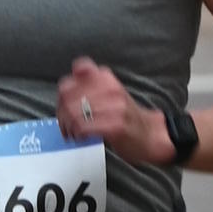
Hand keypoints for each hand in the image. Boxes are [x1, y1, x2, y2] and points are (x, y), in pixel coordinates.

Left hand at [56, 57, 172, 164]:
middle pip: (69, 96)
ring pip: (73, 113)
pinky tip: (82, 137)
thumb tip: (63, 88)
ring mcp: (114, 106)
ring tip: (74, 133)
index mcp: (106, 77)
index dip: (65, 91)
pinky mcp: (115, 125)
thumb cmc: (125, 116)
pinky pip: (83, 127)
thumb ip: (88, 85)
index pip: (75, 74)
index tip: (67, 103)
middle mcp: (110, 88)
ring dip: (69, 126)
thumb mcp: (108, 92)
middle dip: (62, 113)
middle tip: (66, 125)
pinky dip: (78, 134)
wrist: (150, 135)